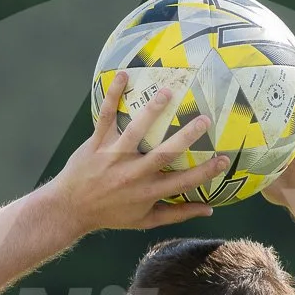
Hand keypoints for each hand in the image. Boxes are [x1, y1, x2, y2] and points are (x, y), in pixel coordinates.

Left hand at [50, 72, 228, 233]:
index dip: (205, 172)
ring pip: (135, 130)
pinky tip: (123, 75)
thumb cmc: (112, 214)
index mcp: (148, 192)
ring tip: (168, 92)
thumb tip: (209, 209)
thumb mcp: (146, 219)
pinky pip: (105, 116)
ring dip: (152, 110)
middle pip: (164, 153)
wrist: (70, 208)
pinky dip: (112, 95)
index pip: (182, 181)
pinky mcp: (97, 143)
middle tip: (205, 119)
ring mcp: (113, 156)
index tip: (224, 158)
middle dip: (185, 136)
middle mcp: (133, 173)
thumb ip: (178, 213)